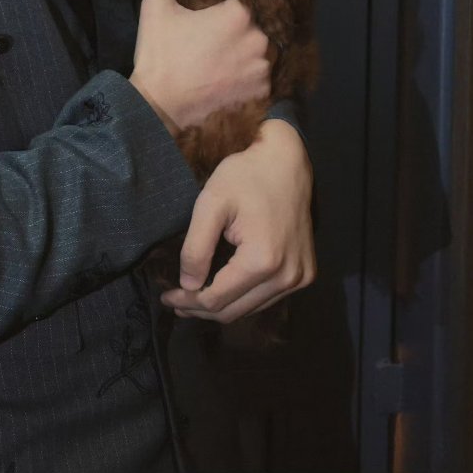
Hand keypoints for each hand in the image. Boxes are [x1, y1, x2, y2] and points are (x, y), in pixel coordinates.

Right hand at [129, 0, 270, 134]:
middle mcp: (259, 39)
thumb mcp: (155, 9)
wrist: (160, 107)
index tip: (218, 10)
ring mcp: (262, 69)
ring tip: (223, 61)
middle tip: (216, 38)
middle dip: (238, 31)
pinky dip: (247, 78)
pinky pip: (259, 78)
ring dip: (245, 54)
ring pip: (258, 53)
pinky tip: (228, 79)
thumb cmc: (160, 54)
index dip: (230, 4)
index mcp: (238, 14)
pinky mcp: (261, 94)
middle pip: (254, 26)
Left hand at [160, 118, 314, 322]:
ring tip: (194, 298)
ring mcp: (300, 277)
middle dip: (202, 309)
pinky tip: (225, 287)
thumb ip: (196, 247)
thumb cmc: (245, 175)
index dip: (188, 302)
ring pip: (252, 309)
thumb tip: (188, 286)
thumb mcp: (211, 203)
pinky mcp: (306, 272)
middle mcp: (287, 277)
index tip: (166, 297)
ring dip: (223, 306)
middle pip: (235, 311)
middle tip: (175, 302)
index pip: (217, 299)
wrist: (286, 161)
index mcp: (263, 261)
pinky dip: (244, 297)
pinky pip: (268, 297)